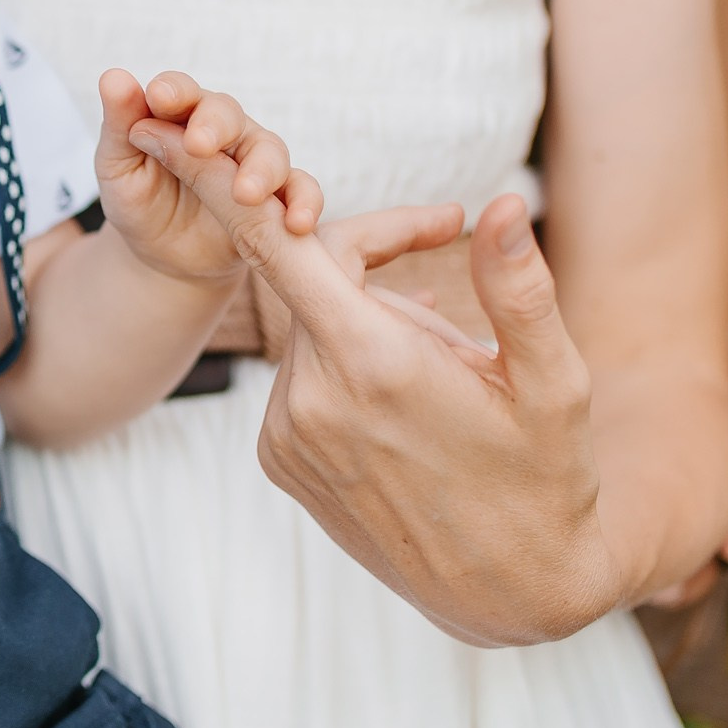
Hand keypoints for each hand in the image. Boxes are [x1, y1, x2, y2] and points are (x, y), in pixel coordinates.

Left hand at [97, 69, 321, 281]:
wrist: (164, 256)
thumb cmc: (139, 201)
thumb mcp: (117, 168)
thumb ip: (119, 125)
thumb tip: (113, 77)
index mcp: (178, 115)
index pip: (180, 91)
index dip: (173, 91)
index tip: (159, 97)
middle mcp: (222, 130)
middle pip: (228, 114)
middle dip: (216, 126)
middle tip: (198, 145)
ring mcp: (254, 160)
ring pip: (269, 150)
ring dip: (261, 169)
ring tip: (245, 194)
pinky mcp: (278, 197)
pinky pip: (301, 191)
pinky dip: (305, 202)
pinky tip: (297, 222)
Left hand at [139, 113, 621, 643]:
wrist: (512, 596)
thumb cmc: (548, 479)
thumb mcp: (555, 383)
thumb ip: (519, 289)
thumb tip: (497, 204)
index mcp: (373, 362)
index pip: (274, 246)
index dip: (222, 183)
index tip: (172, 132)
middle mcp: (310, 398)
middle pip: (309, 280)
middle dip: (364, 270)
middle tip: (444, 315)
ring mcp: (286, 436)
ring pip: (310, 333)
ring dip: (361, 331)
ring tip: (437, 392)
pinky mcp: (279, 463)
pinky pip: (301, 383)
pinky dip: (342, 373)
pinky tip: (403, 419)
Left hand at [646, 183, 727, 605]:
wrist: (568, 287)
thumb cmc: (637, 269)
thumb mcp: (690, 248)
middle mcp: (723, 431)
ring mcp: (680, 463)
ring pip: (706, 527)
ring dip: (700, 558)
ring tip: (679, 581)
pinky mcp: (627, 484)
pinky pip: (650, 541)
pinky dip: (649, 564)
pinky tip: (628, 578)